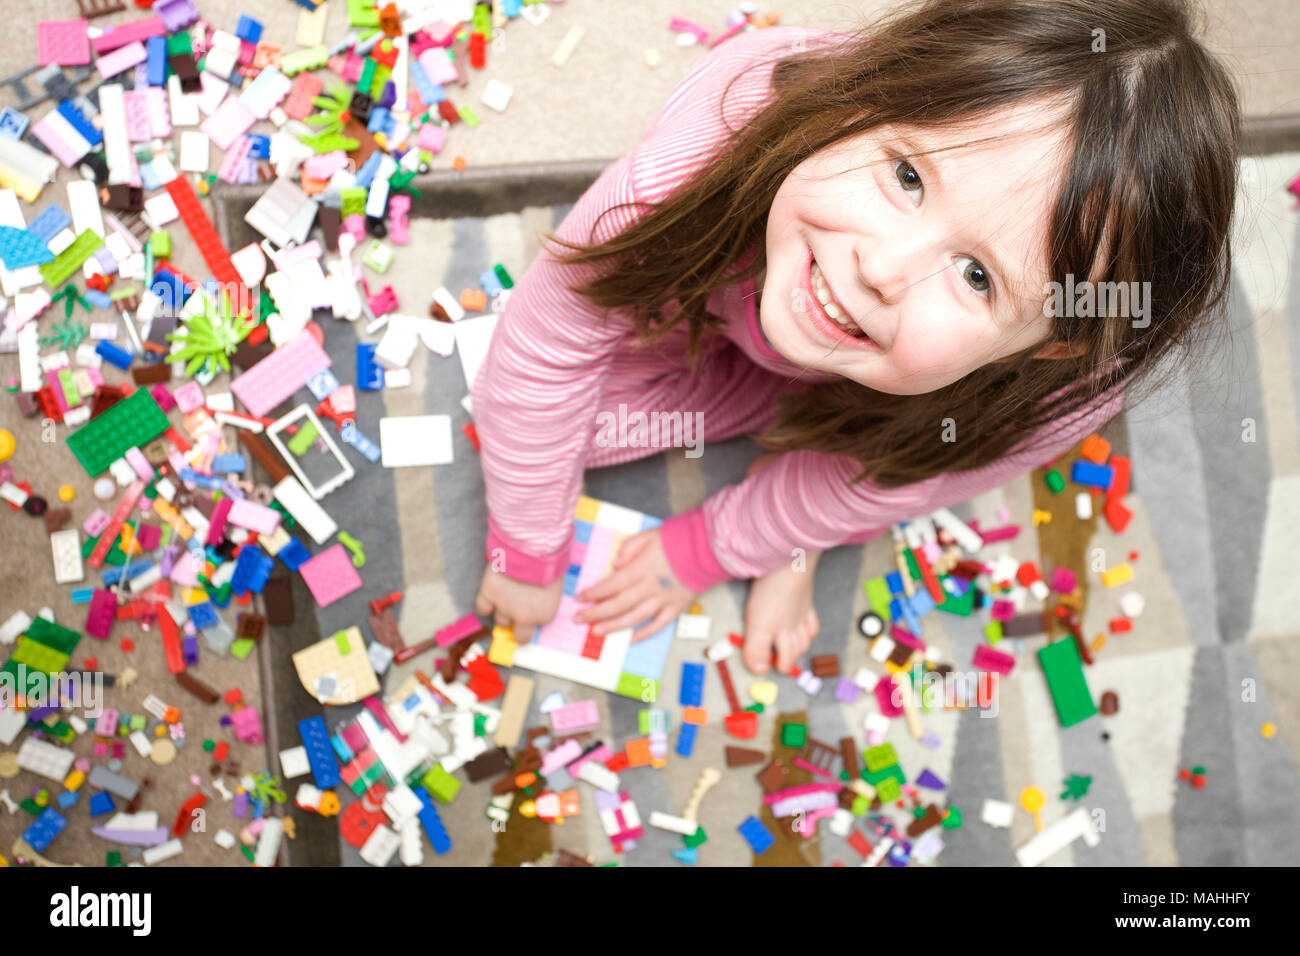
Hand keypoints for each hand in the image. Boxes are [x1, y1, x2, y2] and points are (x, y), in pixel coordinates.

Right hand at [475, 567, 563, 642]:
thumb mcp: (556, 585)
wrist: (531, 548)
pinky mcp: (489, 594)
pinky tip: (490, 598)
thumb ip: (545, 598)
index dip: (535, 615)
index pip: (539, 624)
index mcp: (545, 615)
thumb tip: (539, 597)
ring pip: (501, 621)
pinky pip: (483, 608)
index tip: (534, 606)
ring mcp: (505, 606)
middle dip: (520, 626)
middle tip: (519, 613)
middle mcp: (524, 616)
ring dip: (504, 612)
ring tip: (507, 597)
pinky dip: (485, 605)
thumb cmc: (549, 562)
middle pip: (520, 635)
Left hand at [574, 528, 695, 641]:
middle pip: (618, 604)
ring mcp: (664, 599)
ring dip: (614, 626)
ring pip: (635, 618)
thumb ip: (629, 548)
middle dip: (596, 613)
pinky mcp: (677, 606)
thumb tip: (615, 565)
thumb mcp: (649, 535)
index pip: (611, 585)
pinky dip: (645, 633)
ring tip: (597, 632)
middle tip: (579, 619)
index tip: (580, 598)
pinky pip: (659, 624)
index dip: (594, 593)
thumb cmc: (678, 539)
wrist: (708, 548)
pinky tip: (632, 638)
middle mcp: (650, 587)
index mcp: (642, 569)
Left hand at [742, 549, 821, 674]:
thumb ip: (757, 650)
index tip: (766, 668)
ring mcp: (802, 611)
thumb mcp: (758, 625)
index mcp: (780, 632)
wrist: (792, 560)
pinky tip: (804, 628)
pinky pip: (812, 619)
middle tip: (778, 663)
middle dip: (789, 660)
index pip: (784, 658)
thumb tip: (760, 672)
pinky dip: (809, 629)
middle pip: (796, 649)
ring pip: (806, 636)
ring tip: (789, 649)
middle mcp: (794, 625)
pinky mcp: (805, 596)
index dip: (778, 666)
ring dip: (799, 646)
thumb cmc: (773, 592)